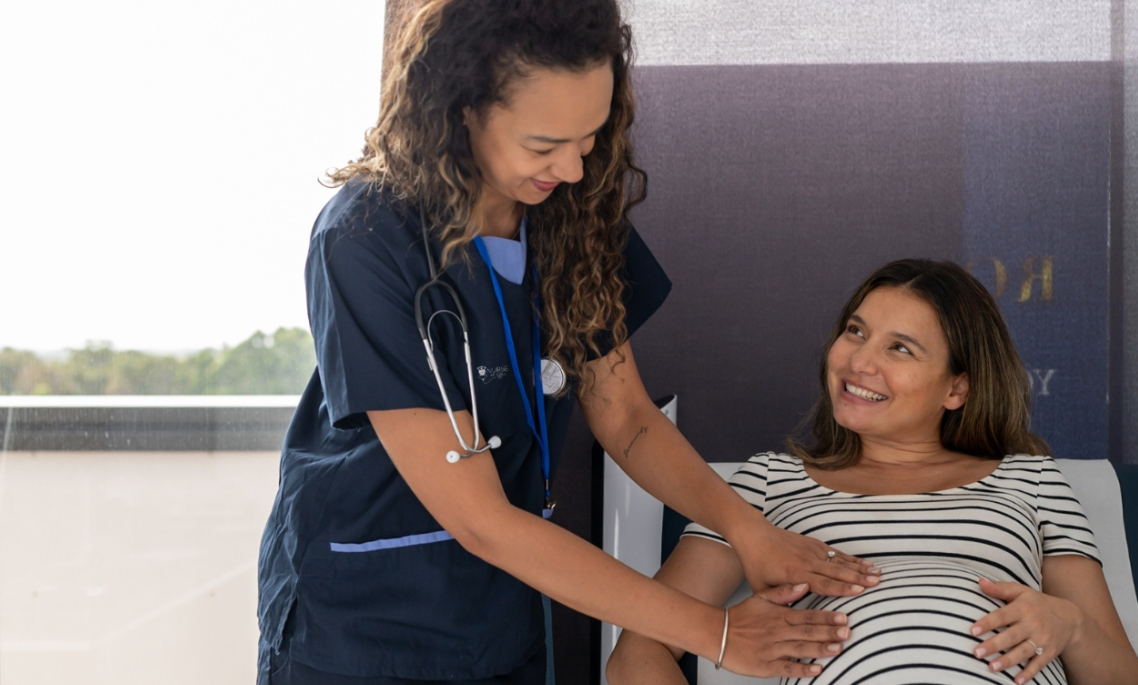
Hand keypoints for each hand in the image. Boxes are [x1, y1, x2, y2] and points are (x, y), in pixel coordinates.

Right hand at [720, 583, 850, 678]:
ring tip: (838, 648)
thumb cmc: (740, 616)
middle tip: (847, 632)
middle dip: (828, 632)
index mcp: (779, 615)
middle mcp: (778, 632)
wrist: (716, 633)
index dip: (826, 617)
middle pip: (807, 632)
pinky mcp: (766, 666)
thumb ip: (783, 592)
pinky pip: (787, 668)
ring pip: (800, 649)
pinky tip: (816, 669)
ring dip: (820, 649)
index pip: (807, 616)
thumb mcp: (760, 598)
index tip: (844, 617)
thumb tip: (804, 585)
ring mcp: (772, 649)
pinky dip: (802, 669)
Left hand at [733, 523, 879, 596]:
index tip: (859, 590)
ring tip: (878, 574)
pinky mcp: (814, 544)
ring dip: (860, 568)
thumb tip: (798, 615)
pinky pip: (837, 553)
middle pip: (837, 571)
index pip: (822, 582)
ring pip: (840, 561)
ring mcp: (812, 551)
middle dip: (858, 577)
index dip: (841, 587)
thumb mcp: (762, 588)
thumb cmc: (757, 565)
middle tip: (877, 583)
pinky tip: (865, 564)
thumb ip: (781, 600)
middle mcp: (807, 561)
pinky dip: (852, 559)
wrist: (753, 535)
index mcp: (794, 574)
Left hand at [971, 577, 1084, 684]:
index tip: (973, 631)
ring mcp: (1042, 640)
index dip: (988, 623)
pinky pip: (1038, 665)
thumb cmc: (1036, 603)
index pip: (1002, 616)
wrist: (1070, 618)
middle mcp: (1033, 625)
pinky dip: (1029, 674)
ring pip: (1023, 652)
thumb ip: (1000, 588)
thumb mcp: (1020, 591)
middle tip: (977, 653)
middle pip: (1011, 636)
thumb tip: (979, 581)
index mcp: (1022, 609)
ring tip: (992, 667)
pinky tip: (1016, 681)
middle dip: (994, 645)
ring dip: (1008, 661)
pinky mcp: (1049, 653)